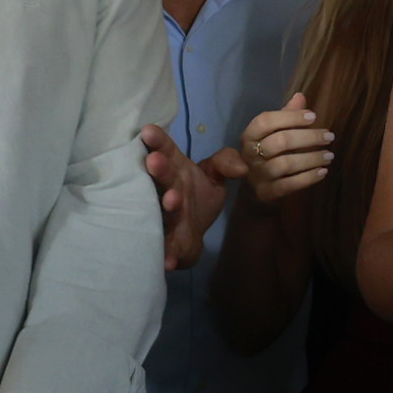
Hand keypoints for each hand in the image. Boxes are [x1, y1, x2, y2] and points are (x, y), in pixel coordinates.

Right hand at [144, 124, 226, 271]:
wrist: (193, 231)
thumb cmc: (198, 193)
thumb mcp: (214, 174)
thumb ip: (227, 163)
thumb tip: (243, 167)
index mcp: (176, 170)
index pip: (167, 152)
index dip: (158, 142)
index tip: (149, 131)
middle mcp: (167, 191)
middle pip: (163, 179)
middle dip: (159, 171)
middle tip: (154, 162)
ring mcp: (166, 217)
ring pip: (164, 212)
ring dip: (167, 207)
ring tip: (171, 202)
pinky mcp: (171, 242)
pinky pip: (169, 249)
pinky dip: (168, 255)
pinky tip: (168, 262)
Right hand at [231, 93, 335, 204]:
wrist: (259, 183)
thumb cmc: (270, 151)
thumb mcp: (275, 131)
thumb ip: (286, 115)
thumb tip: (300, 96)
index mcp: (249, 135)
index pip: (265, 121)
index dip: (290, 117)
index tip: (314, 117)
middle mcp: (249, 155)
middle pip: (278, 142)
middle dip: (307, 138)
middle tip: (329, 136)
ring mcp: (257, 176)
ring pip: (284, 164)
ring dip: (311, 158)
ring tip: (329, 155)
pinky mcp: (266, 193)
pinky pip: (288, 185)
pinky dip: (308, 178)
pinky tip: (323, 171)